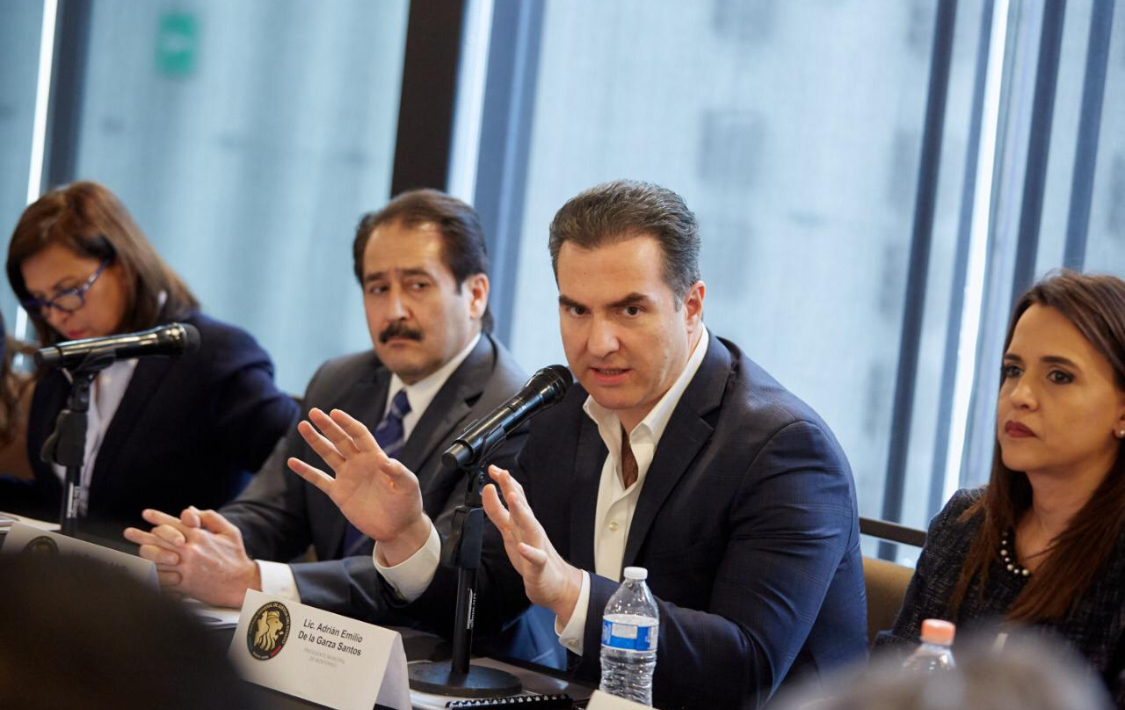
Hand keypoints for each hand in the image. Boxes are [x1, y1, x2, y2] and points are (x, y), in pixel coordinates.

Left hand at [123, 507, 260, 607]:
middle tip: (128, 532)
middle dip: (140, 535)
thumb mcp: (229, 531)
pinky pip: (162, 579)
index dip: (157, 517)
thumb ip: (210, 517)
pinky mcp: (185, 584)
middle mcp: (190, 551)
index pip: (173, 523)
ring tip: (132, 551)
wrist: (242, 584)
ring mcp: (186, 568)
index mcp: (200, 536)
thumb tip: (190, 510)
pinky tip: (142, 572)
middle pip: (158, 540)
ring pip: (156, 560)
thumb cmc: (237, 557)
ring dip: (143, 555)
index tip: (146, 514)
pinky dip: (152, 576)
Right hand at [287, 407, 430, 564]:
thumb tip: (383, 459)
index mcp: (375, 457)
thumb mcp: (408, 486)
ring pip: (328, 454)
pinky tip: (292, 462)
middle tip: (313, 412)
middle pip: (340, 439)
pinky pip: (319, 479)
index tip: (335, 413)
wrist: (397, 528)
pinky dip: (306, 471)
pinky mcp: (339, 493)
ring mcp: (347, 477)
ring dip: (315, 441)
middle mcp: (359, 463)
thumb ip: (398, 472)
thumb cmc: (407, 504)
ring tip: (302, 426)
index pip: (359, 435)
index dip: (347, 423)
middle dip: (327, 426)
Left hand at [481, 465, 582, 625]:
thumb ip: (498, 512)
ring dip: (522, 513)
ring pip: (530, 527)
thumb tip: (488, 491)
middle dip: (513, 489)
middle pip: (522, 507)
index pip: (514, 498)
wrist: (555, 583)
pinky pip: (535, 558)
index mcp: (523, 523)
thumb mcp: (510, 532)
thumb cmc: (533, 557)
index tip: (494, 469)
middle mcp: (531, 531)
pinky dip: (529, 552)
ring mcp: (537, 547)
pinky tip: (522, 547)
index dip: (504, 483)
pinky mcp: (539, 566)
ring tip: (513, 500)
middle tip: (503, 473)